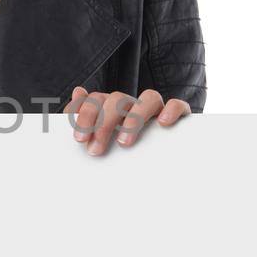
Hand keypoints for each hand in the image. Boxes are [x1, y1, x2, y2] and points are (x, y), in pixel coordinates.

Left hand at [62, 86, 191, 154]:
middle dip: (104, 123)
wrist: (159, 164)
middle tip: (96, 150)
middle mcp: (133, 104)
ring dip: (134, 118)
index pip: (97, 99)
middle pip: (118, 99)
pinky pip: (178, 105)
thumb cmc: (124, 148)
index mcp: (112, 106)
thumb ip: (85, 117)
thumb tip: (77, 92)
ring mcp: (156, 108)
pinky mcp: (178, 116)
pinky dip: (171, 110)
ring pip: (149, 98)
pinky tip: (162, 124)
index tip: (80, 139)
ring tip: (124, 143)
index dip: (86, 115)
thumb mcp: (100, 137)